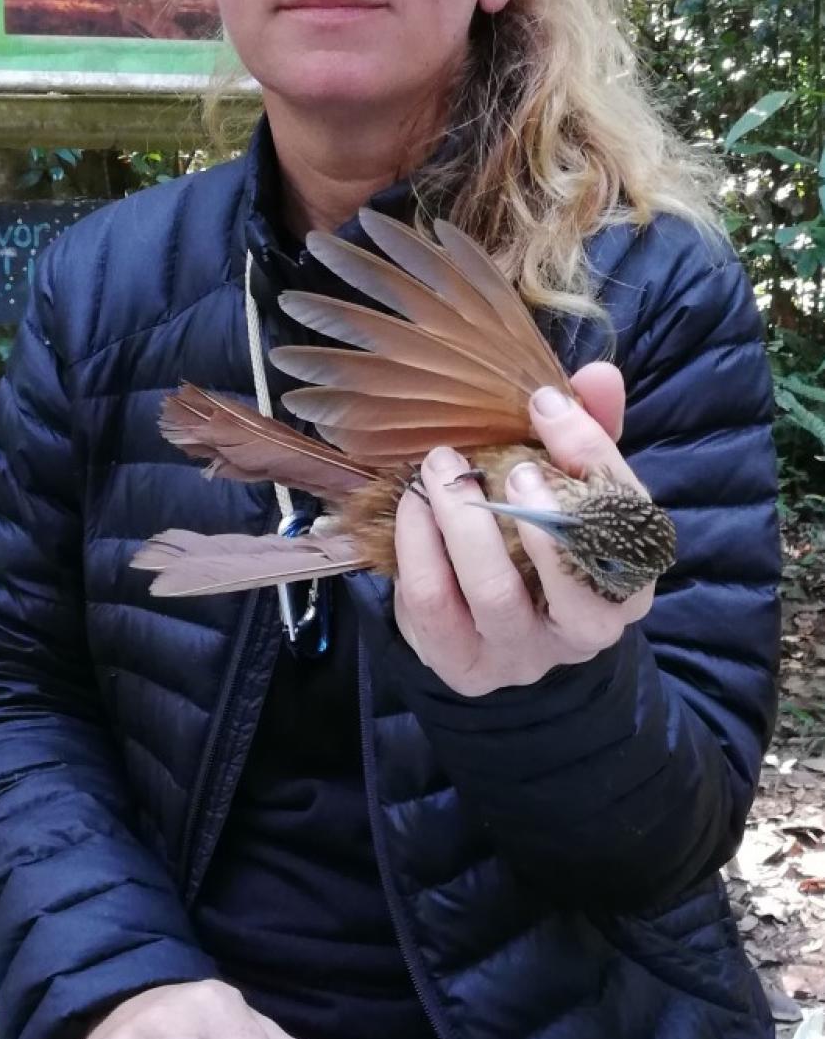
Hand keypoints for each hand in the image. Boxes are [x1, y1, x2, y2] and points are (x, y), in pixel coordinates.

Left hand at [393, 363, 652, 697]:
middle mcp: (587, 627)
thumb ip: (586, 434)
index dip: (592, 457)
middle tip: (507, 461)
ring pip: (497, 594)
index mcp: (628, 579)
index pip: (628, 520)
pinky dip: (418, 549)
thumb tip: (598, 374)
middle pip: (577, 582)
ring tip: (441, 466)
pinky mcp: (463, 665)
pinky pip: (435, 607)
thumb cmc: (534, 543)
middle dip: (539, 514)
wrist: (484, 628)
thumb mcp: (565, 489)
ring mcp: (523, 653)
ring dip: (465, 523)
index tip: (546, 404)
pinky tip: (411, 506)